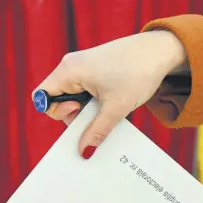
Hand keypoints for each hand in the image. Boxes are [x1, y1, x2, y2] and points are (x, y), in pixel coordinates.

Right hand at [32, 30, 186, 158]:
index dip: (57, 111)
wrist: (161, 50)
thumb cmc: (138, 72)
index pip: (42, 97)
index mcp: (69, 70)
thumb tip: (83, 152)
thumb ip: (96, 132)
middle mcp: (71, 65)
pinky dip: (94, 101)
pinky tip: (112, 103)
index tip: (79, 110)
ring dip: (87, 109)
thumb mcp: (116, 108)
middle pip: (57, 98)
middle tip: (98, 115)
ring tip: (109, 107)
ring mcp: (82, 65)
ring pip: (72, 95)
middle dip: (74, 114)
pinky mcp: (93, 68)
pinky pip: (84, 90)